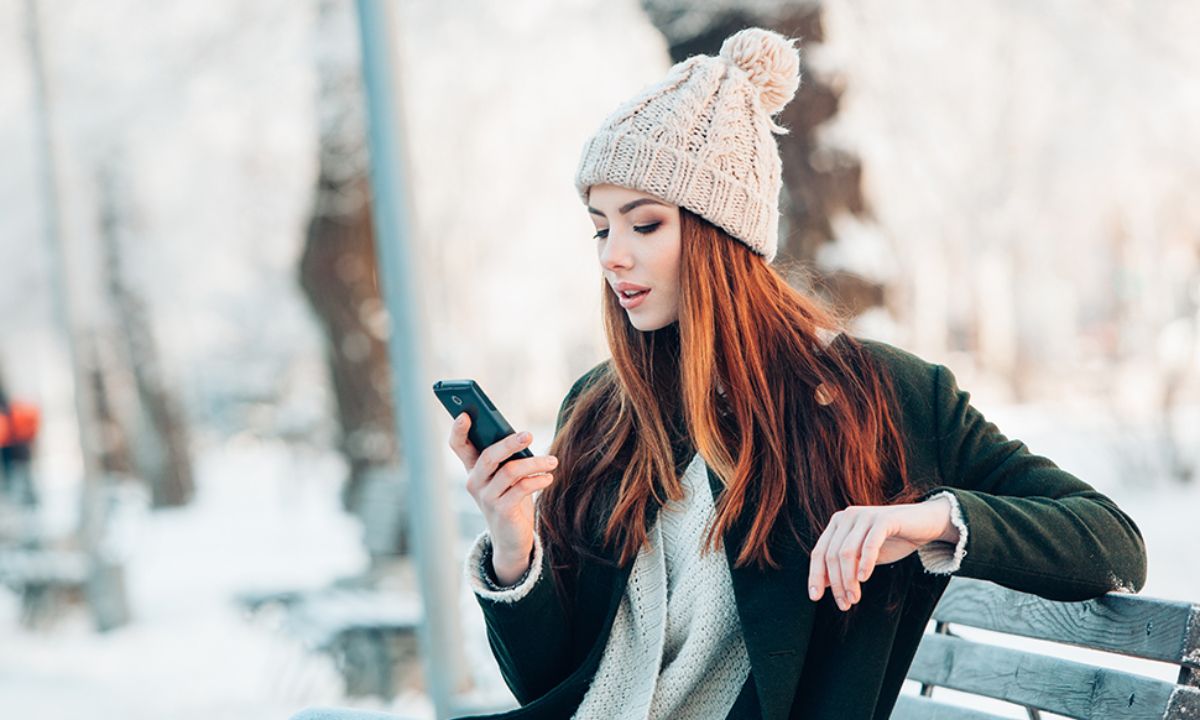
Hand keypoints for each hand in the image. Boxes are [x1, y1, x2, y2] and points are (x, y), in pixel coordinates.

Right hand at [447, 414, 558, 583]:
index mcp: (473, 468)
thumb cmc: (511, 498)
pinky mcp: (502, 511)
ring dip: (534, 463)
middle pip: (488, 455)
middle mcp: (474, 481)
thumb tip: (522, 436)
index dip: (458, 429)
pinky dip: (537, 480)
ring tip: (552, 461)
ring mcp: (486, 497)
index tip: (465, 413)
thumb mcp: (506, 475)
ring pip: (509, 471)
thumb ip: (508, 457)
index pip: (458, 445)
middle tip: (529, 434)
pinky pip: (521, 489)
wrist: (511, 538)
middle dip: (509, 443)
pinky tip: (548, 477)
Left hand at [807, 497, 957, 610]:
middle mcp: (847, 516)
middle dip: (836, 583)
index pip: (819, 552)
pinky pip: (869, 544)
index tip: (815, 598)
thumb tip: (823, 584)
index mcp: (837, 524)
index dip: (815, 576)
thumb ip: (844, 566)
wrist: (924, 524)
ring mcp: (864, 516)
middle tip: (845, 604)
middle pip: (832, 555)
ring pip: (847, 552)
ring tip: (854, 598)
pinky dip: (865, 563)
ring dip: (849, 579)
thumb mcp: (863, 556)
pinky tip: (864, 579)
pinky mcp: (884, 519)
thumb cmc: (892, 541)